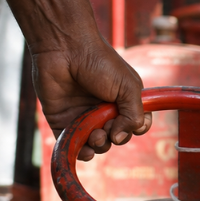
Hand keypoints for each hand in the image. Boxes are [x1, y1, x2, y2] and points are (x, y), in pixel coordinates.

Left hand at [33, 37, 152, 160]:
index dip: (136, 129)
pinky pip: (73, 144)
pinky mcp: (63, 120)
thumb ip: (134, 114)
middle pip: (116, 137)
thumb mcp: (128, 86)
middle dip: (115, 137)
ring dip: (99, 145)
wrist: (64, 48)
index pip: (136, 124)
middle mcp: (104, 109)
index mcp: (122, 99)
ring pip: (96, 144)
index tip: (132, 126)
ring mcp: (83, 115)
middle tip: (108, 126)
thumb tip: (120, 138)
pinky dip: (80, 152)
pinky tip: (85, 151)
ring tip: (96, 135)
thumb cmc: (99, 61)